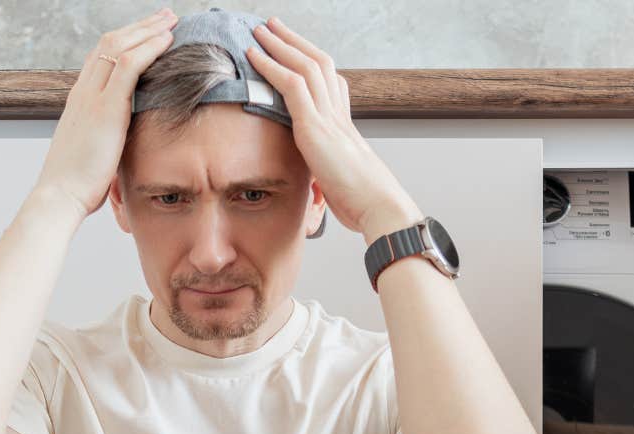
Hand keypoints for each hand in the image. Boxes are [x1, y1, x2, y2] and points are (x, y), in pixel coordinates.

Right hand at [34, 8, 179, 215]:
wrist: (60, 195)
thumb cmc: (76, 184)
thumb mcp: (92, 153)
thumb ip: (105, 139)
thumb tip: (120, 146)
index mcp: (79, 101)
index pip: (100, 57)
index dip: (125, 40)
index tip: (147, 33)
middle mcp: (83, 91)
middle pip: (110, 43)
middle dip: (140, 26)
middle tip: (164, 16)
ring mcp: (92, 96)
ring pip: (119, 46)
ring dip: (148, 29)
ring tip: (171, 19)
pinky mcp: (105, 108)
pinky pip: (129, 66)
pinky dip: (149, 48)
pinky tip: (167, 41)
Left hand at [244, 17, 421, 239]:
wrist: (378, 207)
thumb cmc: (362, 203)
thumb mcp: (339, 183)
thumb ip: (326, 176)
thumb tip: (320, 189)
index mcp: (345, 126)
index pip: (331, 82)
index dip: (312, 62)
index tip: (296, 50)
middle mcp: (339, 115)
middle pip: (318, 63)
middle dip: (294, 41)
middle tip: (273, 26)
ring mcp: (329, 118)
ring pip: (305, 66)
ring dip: (280, 45)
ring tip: (260, 31)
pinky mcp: (316, 128)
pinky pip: (291, 86)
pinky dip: (271, 67)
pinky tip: (254, 57)